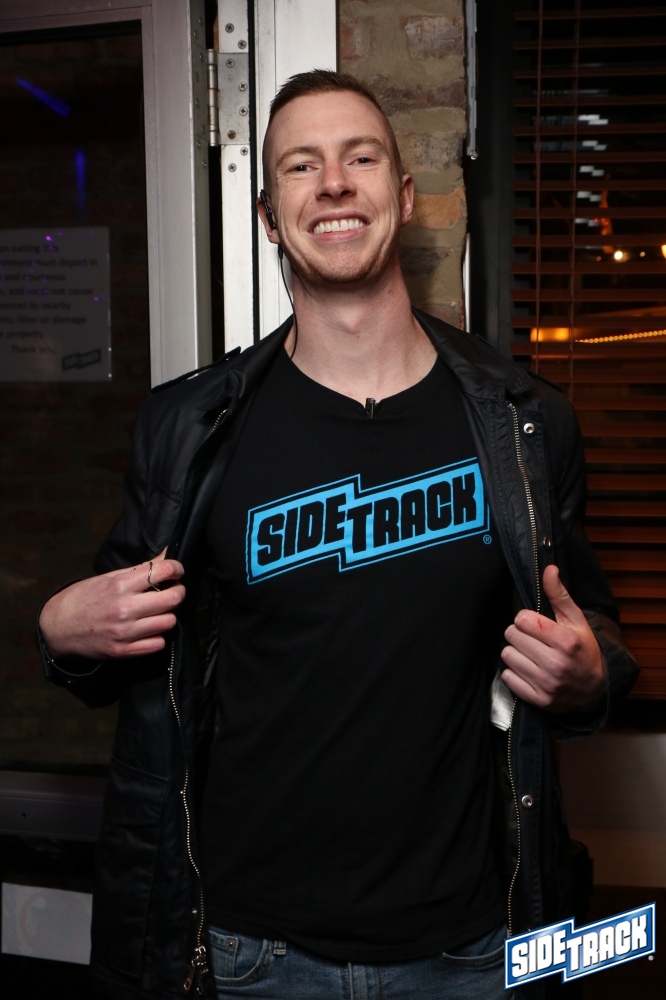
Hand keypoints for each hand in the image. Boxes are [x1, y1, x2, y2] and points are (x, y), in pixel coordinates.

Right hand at [39, 550, 184, 660]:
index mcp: (120, 585)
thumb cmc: (85, 597)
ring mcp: (125, 632)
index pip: (164, 571)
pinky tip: (148, 628)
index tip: (176, 571)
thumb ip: (142, 568)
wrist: (58, 626)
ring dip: (168, 614)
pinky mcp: (123, 651)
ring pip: (169, 622)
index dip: (176, 568)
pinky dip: (157, 635)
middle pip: (173, 598)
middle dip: (178, 591)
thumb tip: (168, 554)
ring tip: (157, 611)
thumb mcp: (110, 577)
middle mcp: (125, 608)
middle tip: (172, 590)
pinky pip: (158, 644)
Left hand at [500, 565, 606, 712]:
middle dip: (519, 634)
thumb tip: (548, 569)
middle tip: (533, 639)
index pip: (522, 619)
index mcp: (565, 641)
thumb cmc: (583, 649)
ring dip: (516, 652)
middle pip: (511, 635)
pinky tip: (529, 670)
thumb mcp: (576, 620)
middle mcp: (555, 664)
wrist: (595, 689)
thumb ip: (559, 594)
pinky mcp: (538, 699)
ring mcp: (546, 684)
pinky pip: (507, 677)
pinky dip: (514, 672)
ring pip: (507, 655)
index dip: (526, 619)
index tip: (536, 624)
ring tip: (531, 654)